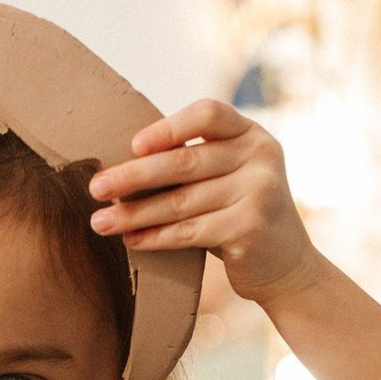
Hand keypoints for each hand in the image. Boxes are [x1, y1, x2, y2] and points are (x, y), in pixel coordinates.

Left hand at [88, 99, 319, 304]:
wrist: (286, 265)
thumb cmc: (237, 213)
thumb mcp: (226, 176)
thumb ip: (192, 161)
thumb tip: (117, 164)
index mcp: (250, 133)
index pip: (208, 114)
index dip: (168, 128)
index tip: (132, 145)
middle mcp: (260, 156)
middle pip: (185, 162)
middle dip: (132, 177)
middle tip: (94, 188)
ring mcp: (260, 192)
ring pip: (181, 202)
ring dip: (134, 214)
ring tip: (99, 222)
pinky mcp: (250, 228)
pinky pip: (189, 232)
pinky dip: (155, 237)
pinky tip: (130, 240)